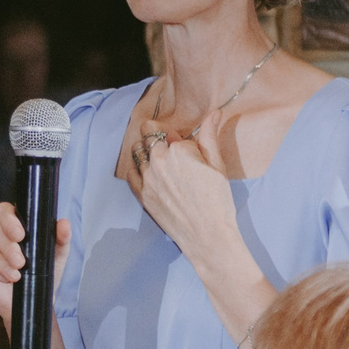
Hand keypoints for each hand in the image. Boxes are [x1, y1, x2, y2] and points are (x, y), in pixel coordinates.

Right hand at [0, 203, 68, 322]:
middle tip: (21, 263)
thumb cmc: (40, 274)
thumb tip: (64, 223)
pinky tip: (3, 279)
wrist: (30, 301)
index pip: (3, 209)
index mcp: (9, 222)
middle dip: (6, 246)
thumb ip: (61, 238)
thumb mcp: (55, 256)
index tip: (21, 235)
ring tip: (15, 276)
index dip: (9, 220)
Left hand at [132, 111, 240, 269]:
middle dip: (159, 139)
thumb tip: (213, 113)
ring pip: (137, 151)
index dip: (182, 142)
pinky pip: (131, 172)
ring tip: (158, 158)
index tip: (190, 153)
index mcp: (180, 150)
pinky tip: (147, 172)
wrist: (207, 236)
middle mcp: (159, 161)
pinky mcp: (142, 195)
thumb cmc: (218, 202)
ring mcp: (148, 178)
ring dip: (145, 149)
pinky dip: (137, 168)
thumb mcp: (218, 166)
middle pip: (150, 136)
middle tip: (170, 150)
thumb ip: (210, 136)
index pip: (174, 135)